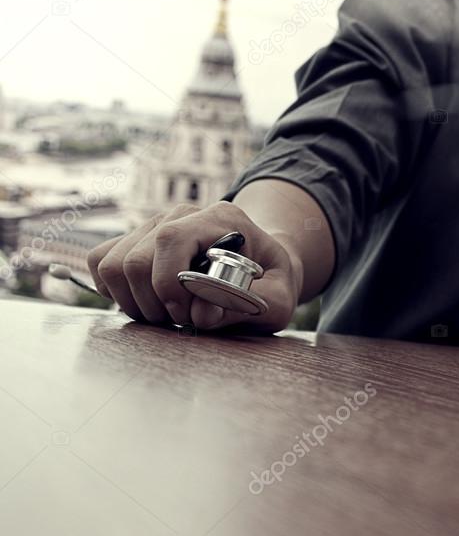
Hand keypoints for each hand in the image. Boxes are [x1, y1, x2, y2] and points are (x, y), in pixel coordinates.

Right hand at [87, 201, 302, 332]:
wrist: (263, 267)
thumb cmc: (272, 284)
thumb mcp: (279, 300)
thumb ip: (246, 306)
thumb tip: (200, 313)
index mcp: (222, 219)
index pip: (171, 240)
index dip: (169, 285)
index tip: (188, 316)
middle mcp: (182, 214)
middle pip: (135, 259)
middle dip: (152, 304)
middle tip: (180, 321)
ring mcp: (154, 225)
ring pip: (112, 264)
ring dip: (133, 302)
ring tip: (166, 315)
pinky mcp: (135, 241)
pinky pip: (102, 262)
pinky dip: (115, 292)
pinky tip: (146, 303)